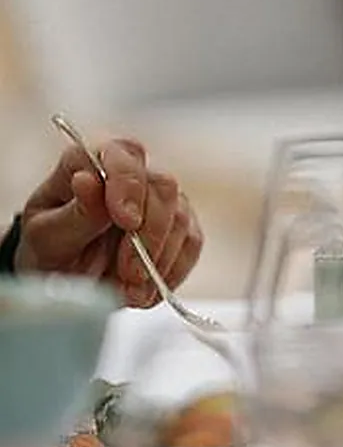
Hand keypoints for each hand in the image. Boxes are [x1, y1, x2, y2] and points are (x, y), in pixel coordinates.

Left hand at [15, 138, 203, 307]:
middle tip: (130, 273)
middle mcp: (130, 173)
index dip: (128, 185)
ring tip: (130, 290)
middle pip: (163, 187)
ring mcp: (159, 198)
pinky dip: (172, 270)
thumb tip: (88, 180)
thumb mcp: (47, 239)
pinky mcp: (179, 224)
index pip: (122, 156)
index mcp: (90, 162)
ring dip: (158, 260)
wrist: (67, 280)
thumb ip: (73, 213)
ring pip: (180, 218)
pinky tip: (146, 287)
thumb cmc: (50, 251)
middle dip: (149, 235)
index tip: (127, 222)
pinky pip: (191, 242)